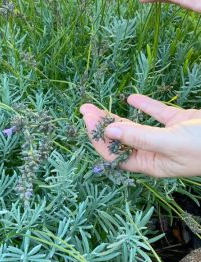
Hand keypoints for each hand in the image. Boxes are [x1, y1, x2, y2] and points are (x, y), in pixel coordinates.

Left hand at [80, 94, 200, 177]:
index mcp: (149, 164)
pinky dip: (144, 105)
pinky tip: (131, 98)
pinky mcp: (177, 123)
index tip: (87, 120)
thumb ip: (139, 137)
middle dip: (100, 124)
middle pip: (119, 139)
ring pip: (133, 126)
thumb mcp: (170, 142)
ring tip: (94, 106)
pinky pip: (156, 113)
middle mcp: (153, 152)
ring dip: (114, 115)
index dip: (98, 138)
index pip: (115, 153)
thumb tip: (108, 131)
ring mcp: (164, 137)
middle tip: (84, 109)